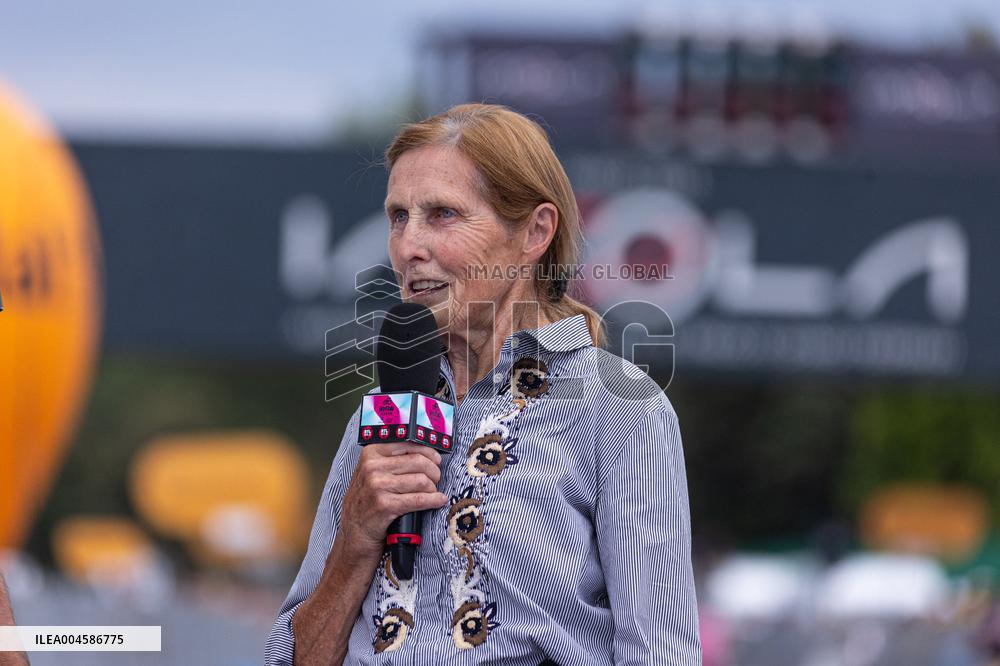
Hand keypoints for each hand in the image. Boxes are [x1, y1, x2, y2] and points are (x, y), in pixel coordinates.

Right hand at [339, 443, 447, 557]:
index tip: (436, 460)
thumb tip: (425, 451)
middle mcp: (372, 467)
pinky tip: (438, 500)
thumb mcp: (371, 473)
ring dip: (433, 488)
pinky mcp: (385, 505)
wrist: (354, 533)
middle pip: (418, 462)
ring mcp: (377, 486)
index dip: (428, 452)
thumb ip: (392, 459)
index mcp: (371, 453)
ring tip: (433, 493)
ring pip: (421, 480)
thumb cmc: (367, 501)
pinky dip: (433, 500)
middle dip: (434, 471)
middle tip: (436, 480)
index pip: (409, 444)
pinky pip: (418, 499)